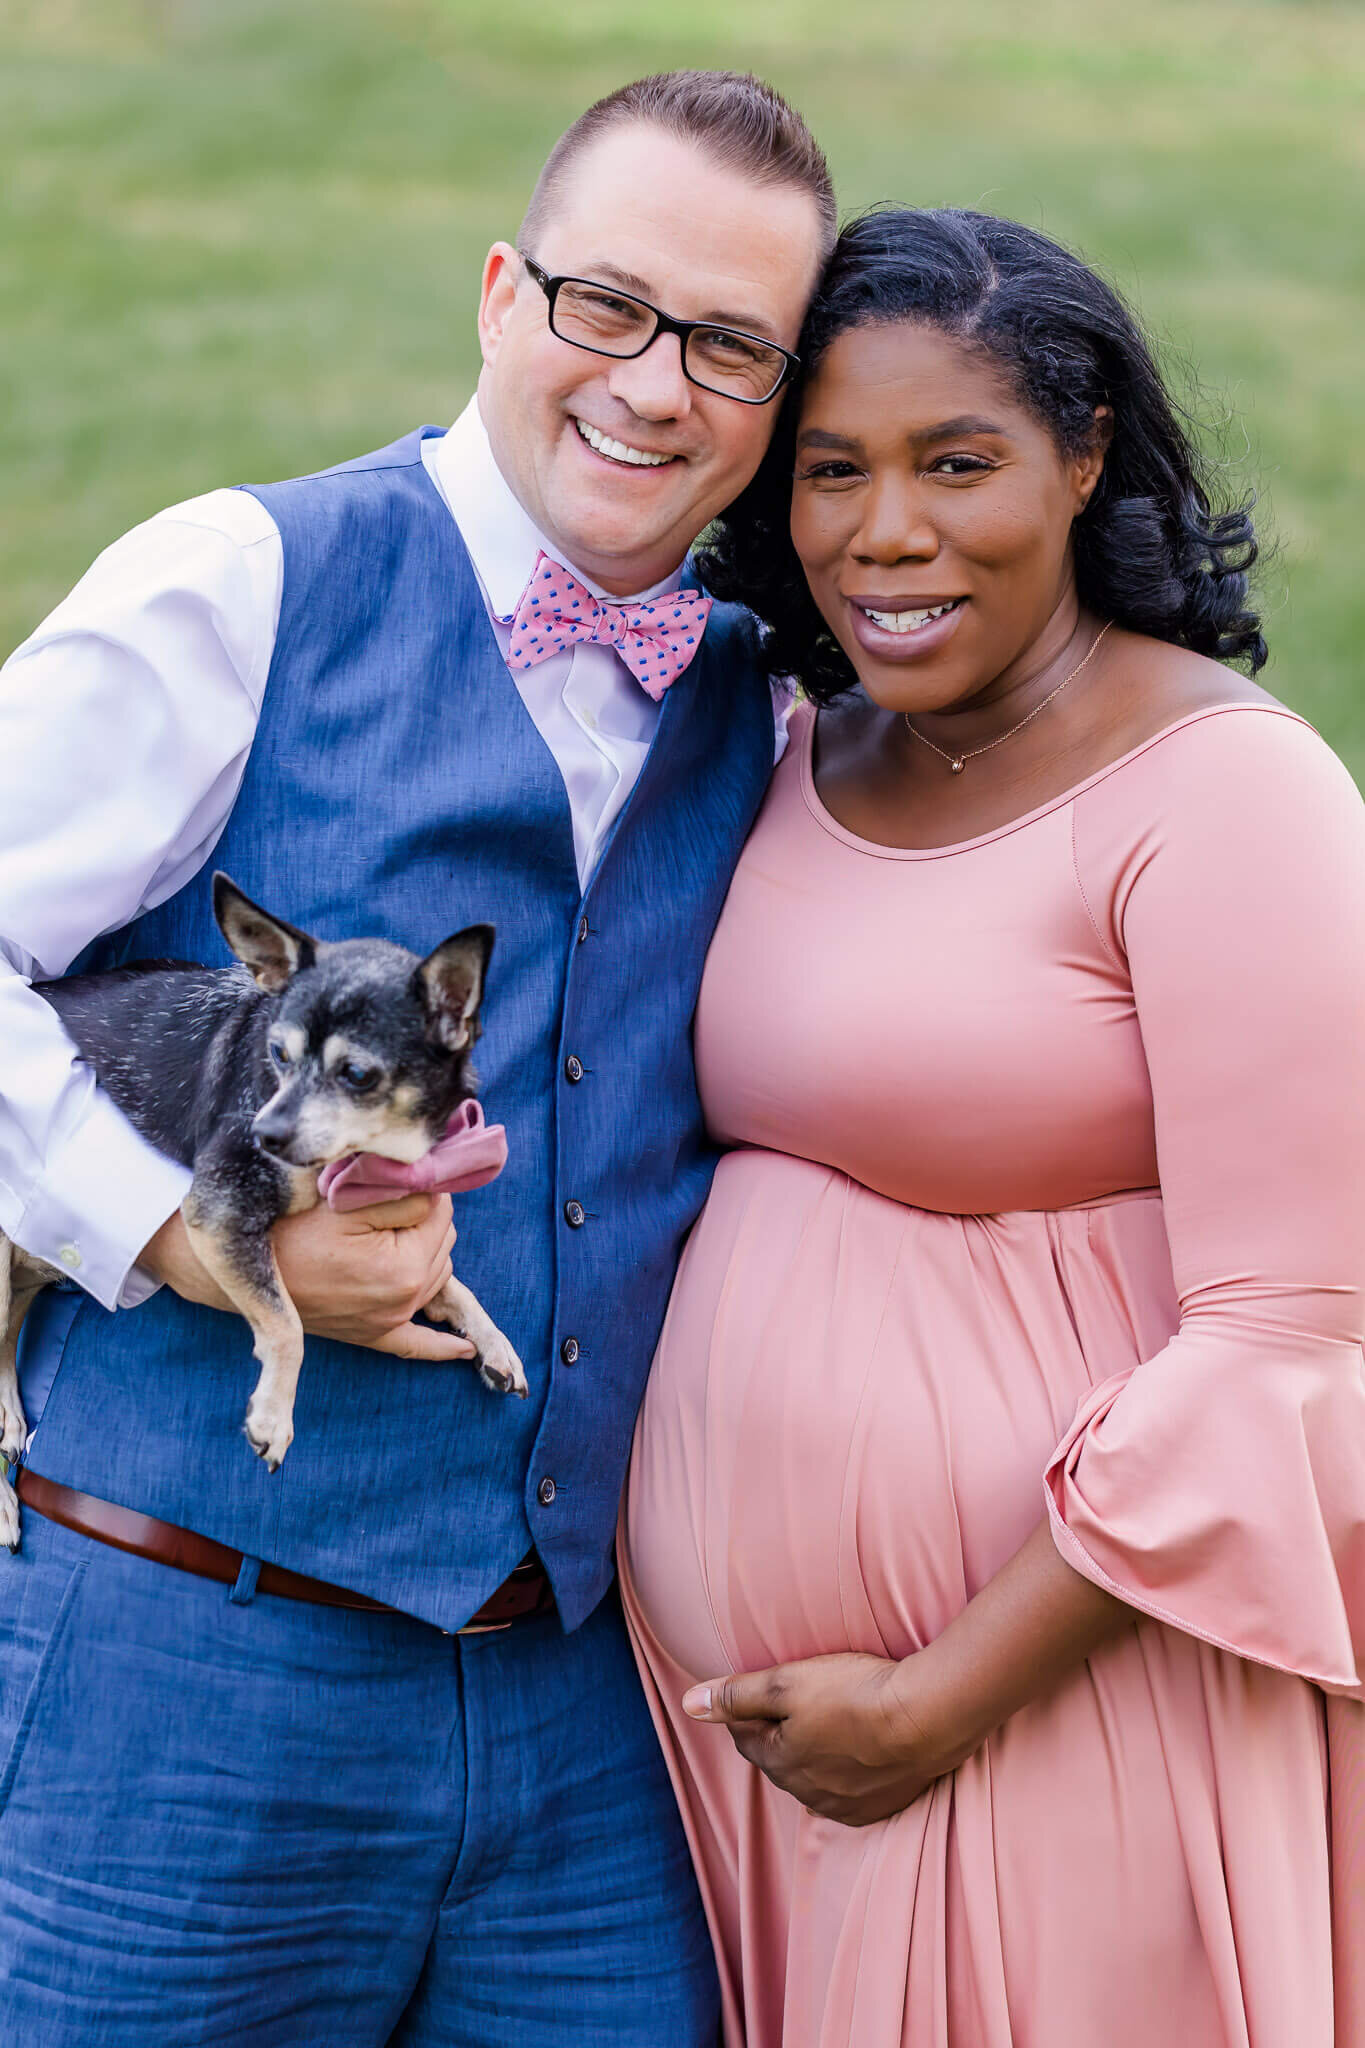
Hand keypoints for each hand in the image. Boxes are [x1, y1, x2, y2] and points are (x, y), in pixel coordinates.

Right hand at [141, 1195, 476, 1361]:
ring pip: (435, 1273)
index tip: (389, 1178)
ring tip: (385, 1230)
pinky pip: (415, 1345)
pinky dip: (440, 1345)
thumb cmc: (290, 1228)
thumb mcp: (347, 1200)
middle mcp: (403, 1303)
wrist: (239, 1269)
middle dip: (423, 1218)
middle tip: (379, 1202)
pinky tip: (462, 1350)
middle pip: (442, 1241)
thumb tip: (439, 1186)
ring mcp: (389, 1323)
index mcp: (403, 1269)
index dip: (417, 1186)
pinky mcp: (371, 1335)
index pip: (440, 1210)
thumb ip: (403, 1192)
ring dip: (424, 1250)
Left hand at [682, 1648, 971, 1826]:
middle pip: (781, 1758)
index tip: (761, 1687)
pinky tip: (861, 1748)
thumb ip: (736, 1694)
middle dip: (781, 1732)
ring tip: (832, 1720)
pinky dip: (849, 1770)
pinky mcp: (881, 1806)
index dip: (749, 1709)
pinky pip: (850, 1790)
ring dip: (816, 1753)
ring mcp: (846, 1805)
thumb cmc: (855, 1693)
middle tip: (797, 1699)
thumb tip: (689, 1703)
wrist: (927, 1717)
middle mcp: (808, 1794)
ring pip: (815, 1777)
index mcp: (779, 1762)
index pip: (747, 1736)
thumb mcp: (786, 1682)